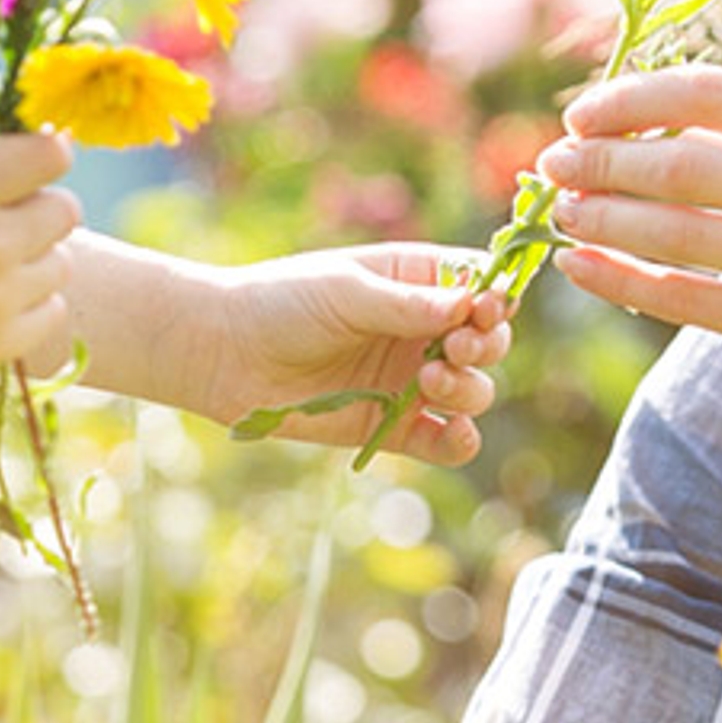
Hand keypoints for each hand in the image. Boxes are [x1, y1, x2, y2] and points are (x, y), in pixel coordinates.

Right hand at [0, 121, 79, 391]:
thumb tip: (28, 120)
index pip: (51, 155)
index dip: (47, 154)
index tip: (33, 164)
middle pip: (66, 210)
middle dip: (38, 208)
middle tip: (0, 220)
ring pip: (61, 264)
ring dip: (32, 260)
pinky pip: (52, 310)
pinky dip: (28, 305)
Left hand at [185, 243, 515, 465]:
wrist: (224, 353)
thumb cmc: (281, 302)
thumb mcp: (346, 291)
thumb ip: (409, 304)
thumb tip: (472, 305)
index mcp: (415, 281)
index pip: (482, 286)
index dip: (497, 299)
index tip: (487, 309)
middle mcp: (421, 330)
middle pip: (488, 341)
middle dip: (485, 345)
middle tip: (455, 347)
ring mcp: (410, 380)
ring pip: (474, 390)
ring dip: (468, 387)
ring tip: (428, 379)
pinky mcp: (393, 427)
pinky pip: (445, 441)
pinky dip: (460, 440)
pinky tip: (453, 431)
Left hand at [541, 65, 721, 414]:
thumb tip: (623, 115)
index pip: (711, 93)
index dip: (631, 100)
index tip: (581, 114)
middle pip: (684, 165)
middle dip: (602, 162)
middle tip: (554, 164)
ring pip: (677, 234)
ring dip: (602, 219)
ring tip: (561, 211)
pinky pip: (685, 300)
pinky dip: (619, 280)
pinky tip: (578, 265)